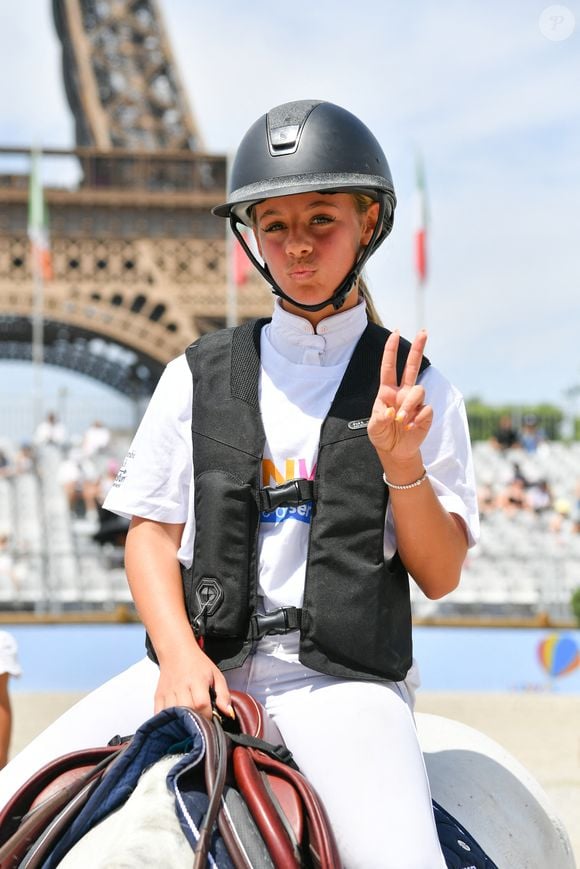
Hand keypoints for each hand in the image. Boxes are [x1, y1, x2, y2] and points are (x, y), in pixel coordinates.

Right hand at [155, 643, 233, 720]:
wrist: (176, 652)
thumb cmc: (198, 664)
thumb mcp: (216, 675)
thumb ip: (224, 695)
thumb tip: (228, 714)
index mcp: (197, 681)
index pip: (202, 705)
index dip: (208, 715)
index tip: (211, 717)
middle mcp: (181, 687)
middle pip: (188, 711)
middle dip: (196, 719)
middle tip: (200, 719)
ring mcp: (168, 692)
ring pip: (174, 715)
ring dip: (182, 722)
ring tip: (189, 720)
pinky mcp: (158, 697)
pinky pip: (161, 715)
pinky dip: (169, 721)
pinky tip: (176, 720)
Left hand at [367, 330, 432, 462]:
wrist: (395, 451)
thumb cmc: (382, 435)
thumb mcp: (374, 428)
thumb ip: (379, 419)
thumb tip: (391, 411)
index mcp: (387, 391)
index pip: (389, 367)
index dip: (391, 350)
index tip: (394, 333)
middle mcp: (403, 393)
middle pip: (412, 366)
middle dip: (418, 349)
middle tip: (424, 332)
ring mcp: (415, 402)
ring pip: (418, 390)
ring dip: (409, 406)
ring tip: (401, 421)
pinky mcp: (425, 413)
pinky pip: (425, 409)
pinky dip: (416, 419)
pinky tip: (410, 427)